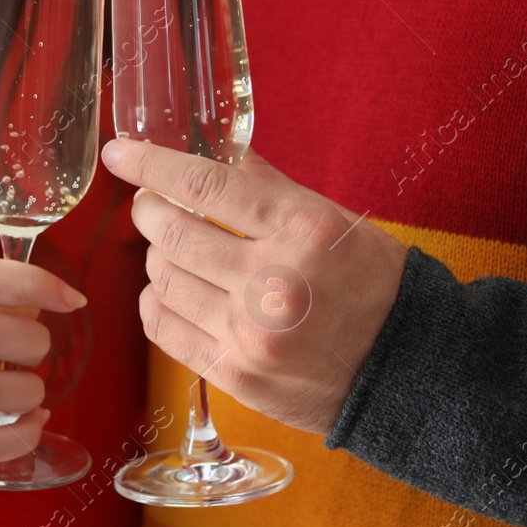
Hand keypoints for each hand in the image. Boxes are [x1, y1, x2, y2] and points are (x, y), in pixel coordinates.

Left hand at [100, 137, 406, 434]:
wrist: (405, 370)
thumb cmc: (372, 284)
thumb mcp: (332, 219)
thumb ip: (268, 187)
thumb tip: (215, 153)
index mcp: (301, 229)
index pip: (205, 185)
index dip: (151, 164)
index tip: (121, 153)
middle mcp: (271, 282)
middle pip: (171, 233)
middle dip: (148, 210)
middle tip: (150, 204)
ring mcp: (249, 334)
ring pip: (162, 279)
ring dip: (156, 256)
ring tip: (172, 250)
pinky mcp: (235, 373)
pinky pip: (164, 328)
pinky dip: (156, 300)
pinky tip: (171, 290)